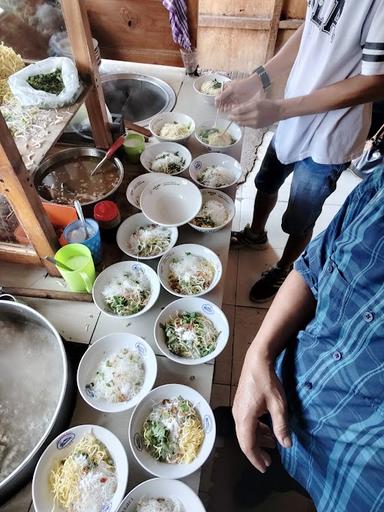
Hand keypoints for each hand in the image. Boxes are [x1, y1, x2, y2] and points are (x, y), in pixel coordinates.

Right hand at [215, 74, 262, 111]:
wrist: (256, 85)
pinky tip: (232, 109)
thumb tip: (216, 99)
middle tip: (221, 109)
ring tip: (226, 109)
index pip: (220, 97)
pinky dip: (233, 109)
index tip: (217, 105)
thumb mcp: (232, 87)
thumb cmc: (244, 84)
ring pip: (228, 106)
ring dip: (227, 108)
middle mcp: (231, 95)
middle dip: (222, 106)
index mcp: (227, 90)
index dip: (218, 101)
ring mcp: (235, 100)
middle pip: (224, 102)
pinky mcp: (241, 104)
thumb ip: (224, 93)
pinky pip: (235, 108)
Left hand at [228, 94, 282, 128]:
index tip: (230, 111)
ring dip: (236, 121)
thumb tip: (234, 108)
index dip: (233, 111)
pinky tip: (240, 122)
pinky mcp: (256, 126)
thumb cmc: (267, 104)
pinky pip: (246, 126)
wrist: (278, 111)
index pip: (240, 110)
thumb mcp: (257, 101)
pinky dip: (242, 124)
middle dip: (233, 117)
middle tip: (229, 116)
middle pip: (239, 117)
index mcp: (255, 106)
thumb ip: (246, 105)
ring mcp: (256, 122)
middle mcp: (255, 114)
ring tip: (233, 119)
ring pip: (242, 123)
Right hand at [232, 352, 290, 472]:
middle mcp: (238, 414)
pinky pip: (246, 422)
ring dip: (258, 439)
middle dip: (257, 452)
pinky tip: (267, 428)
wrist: (256, 361)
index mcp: (245, 417)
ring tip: (272, 444)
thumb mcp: (278, 404)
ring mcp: (238, 408)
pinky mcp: (241, 403)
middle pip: (245, 439)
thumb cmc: (267, 381)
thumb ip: (281, 426)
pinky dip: (256, 429)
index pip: (248, 445)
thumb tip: (286, 444)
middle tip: (269, 461)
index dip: (255, 459)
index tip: (265, 468)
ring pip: (245, 431)